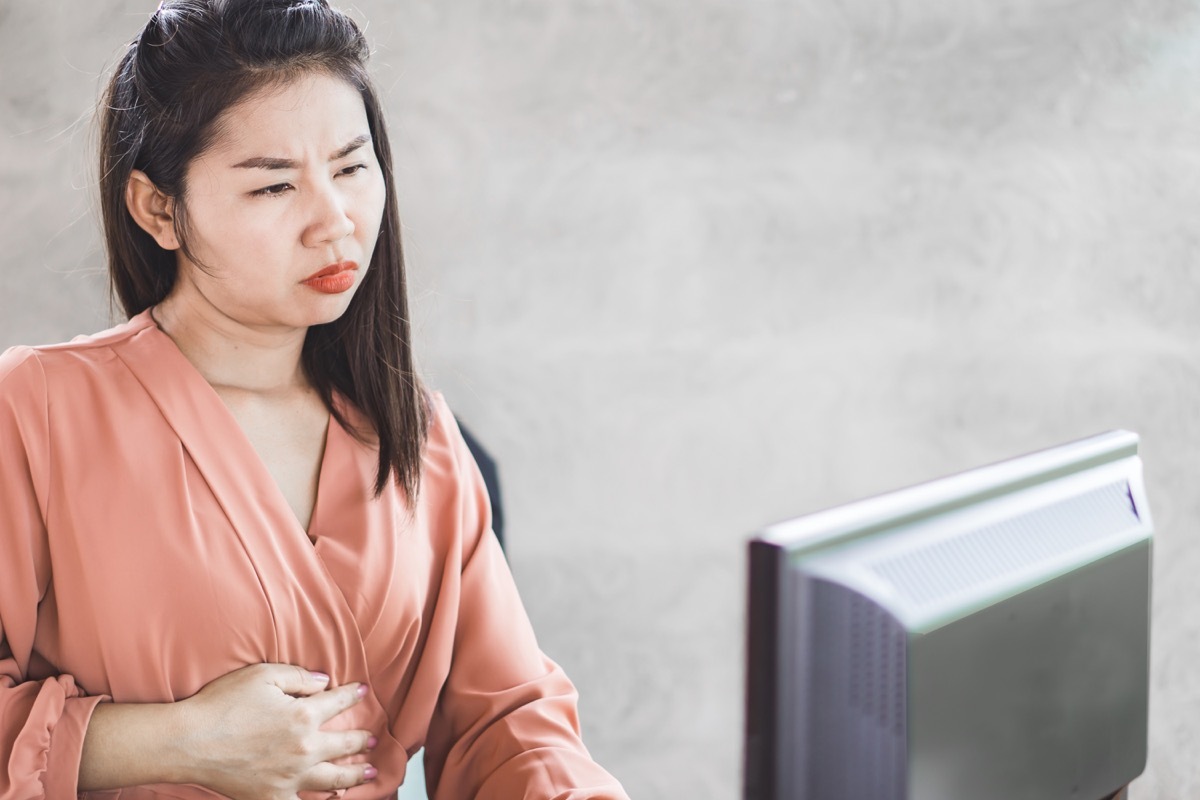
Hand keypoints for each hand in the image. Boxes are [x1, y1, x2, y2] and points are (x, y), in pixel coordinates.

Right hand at [175, 663, 376, 799]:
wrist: (189, 742)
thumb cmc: (222, 704)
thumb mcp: (263, 675)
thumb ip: (299, 676)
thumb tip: (324, 681)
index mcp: (303, 716)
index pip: (338, 702)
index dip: (352, 694)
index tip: (362, 691)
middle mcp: (304, 749)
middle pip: (344, 744)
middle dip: (362, 740)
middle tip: (373, 739)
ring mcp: (290, 777)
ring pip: (334, 778)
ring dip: (355, 775)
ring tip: (370, 773)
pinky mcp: (272, 797)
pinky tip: (330, 799)